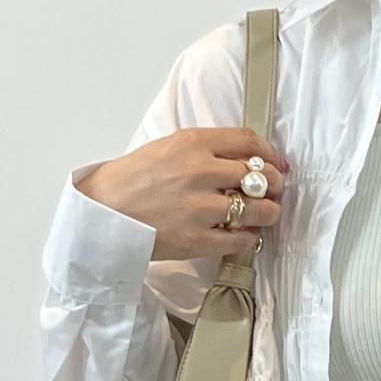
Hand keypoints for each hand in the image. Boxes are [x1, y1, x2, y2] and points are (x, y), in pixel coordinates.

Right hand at [76, 127, 288, 261]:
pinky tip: (244, 234)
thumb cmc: (132, 179)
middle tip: (275, 190)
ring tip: (264, 213)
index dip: (270, 153)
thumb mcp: (167, 147)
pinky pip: (241, 240)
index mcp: (192, 143)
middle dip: (275, 184)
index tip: (278, 162)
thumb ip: (206, 149)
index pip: (249, 141)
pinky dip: (250, 238)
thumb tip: (246, 157)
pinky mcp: (196, 239)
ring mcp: (199, 208)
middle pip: (260, 175)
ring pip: (259, 209)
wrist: (102, 213)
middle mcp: (200, 172)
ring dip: (268, 212)